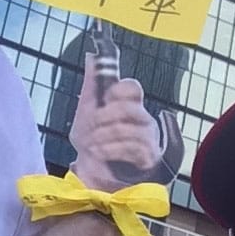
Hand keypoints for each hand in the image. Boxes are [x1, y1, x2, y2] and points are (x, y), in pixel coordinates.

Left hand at [69, 51, 162, 191]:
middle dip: (105, 117)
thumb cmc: (94, 144)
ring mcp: (147, 139)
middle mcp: (141, 120)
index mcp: (128, 106)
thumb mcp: (86, 113)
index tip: (103, 100)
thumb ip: (91, 86)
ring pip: (130, 129)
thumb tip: (92, 57)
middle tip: (90, 126)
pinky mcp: (148, 159)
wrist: (95, 179)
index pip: (132, 88)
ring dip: (105, 136)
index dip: (117, 91)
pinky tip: (99, 152)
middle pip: (131, 108)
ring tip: (91, 144)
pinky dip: (112, 149)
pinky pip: (134, 148)